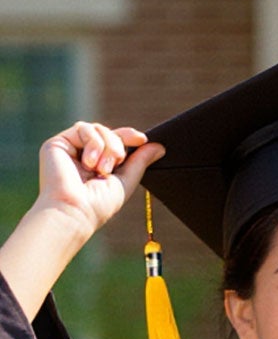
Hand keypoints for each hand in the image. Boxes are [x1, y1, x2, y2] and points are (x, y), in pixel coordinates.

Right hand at [32, 123, 159, 242]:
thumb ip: (140, 162)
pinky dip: (93, 143)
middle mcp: (83, 155)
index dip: (128, 136)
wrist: (75, 210)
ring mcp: (70, 148)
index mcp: (98, 163)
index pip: (115, 141)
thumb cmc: (99, 204)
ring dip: (107, 146)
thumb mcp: (126, 181)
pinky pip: (83, 128)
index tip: (142, 139)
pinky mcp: (57, 143)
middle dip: (118, 145)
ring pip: (97, 128)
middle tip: (116, 164)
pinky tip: (89, 163)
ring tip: (102, 169)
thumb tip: (159, 146)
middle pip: (108, 132)